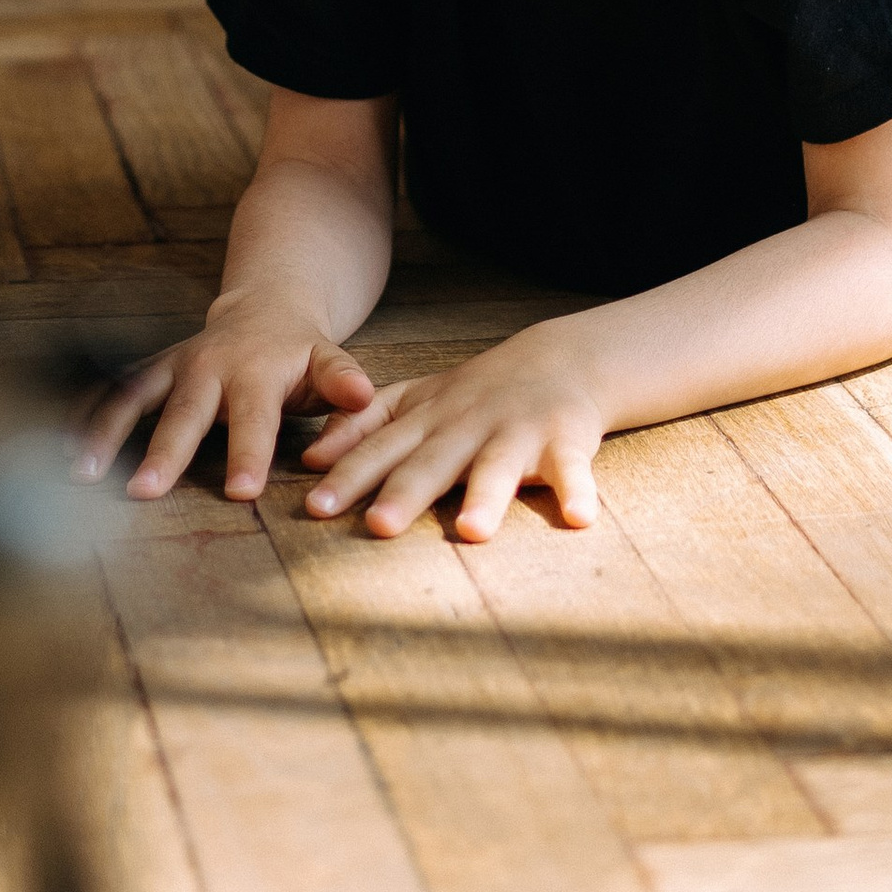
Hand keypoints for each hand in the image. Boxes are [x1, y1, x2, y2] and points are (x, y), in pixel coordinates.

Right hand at [77, 297, 375, 504]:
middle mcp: (207, 366)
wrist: (264, 306)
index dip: (248, 454)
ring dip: (106, 434)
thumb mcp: (328, 360)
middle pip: (185, 413)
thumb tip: (363, 396)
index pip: (254, 418)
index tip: (240, 492)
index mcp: (255, 371)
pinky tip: (60, 450)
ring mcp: (173, 366)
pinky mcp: (150, 370)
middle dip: (164, 452)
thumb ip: (344, 381)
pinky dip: (85, 418)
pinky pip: (113, 393)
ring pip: (135, 397)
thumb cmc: (300, 352)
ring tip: (80, 472)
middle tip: (145, 492)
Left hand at [298, 322, 605, 540]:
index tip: (315, 507)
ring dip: (486, 496)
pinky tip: (581, 518)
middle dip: (404, 493)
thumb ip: (364, 425)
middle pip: (432, 463)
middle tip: (378, 526)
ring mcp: (516, 432)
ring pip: (497, 466)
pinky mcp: (565, 442)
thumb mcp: (415, 401)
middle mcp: (468, 426)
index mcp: (429, 421)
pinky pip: (572, 469)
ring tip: (472, 530)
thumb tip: (310, 457)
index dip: (348, 476)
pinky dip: (578, 491)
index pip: (381, 450)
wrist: (558, 360)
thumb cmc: (475, 395)